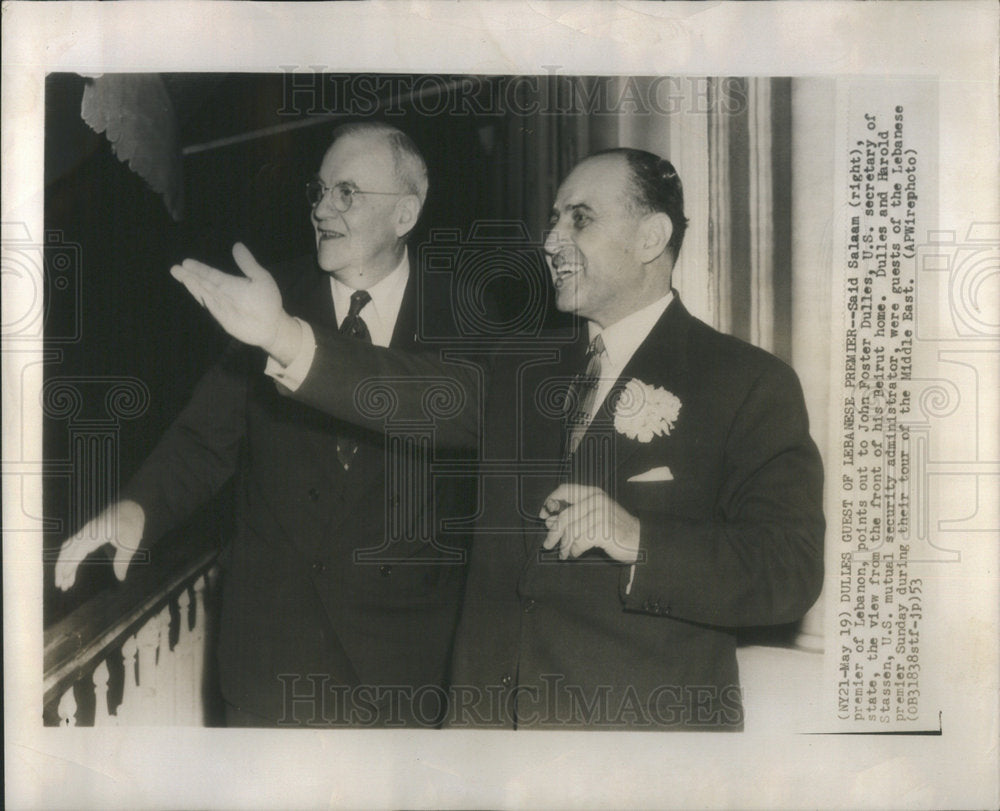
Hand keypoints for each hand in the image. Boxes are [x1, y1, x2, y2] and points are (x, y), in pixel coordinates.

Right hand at [54, 500, 145, 589]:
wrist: (130, 507)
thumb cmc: (131, 525)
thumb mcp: (131, 543)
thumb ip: (123, 561)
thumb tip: (120, 578)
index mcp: (97, 532)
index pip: (79, 549)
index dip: (70, 564)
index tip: (65, 577)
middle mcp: (87, 531)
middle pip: (68, 550)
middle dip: (61, 568)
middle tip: (60, 586)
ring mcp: (84, 532)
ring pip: (67, 550)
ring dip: (63, 566)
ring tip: (63, 584)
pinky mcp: (85, 535)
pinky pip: (72, 548)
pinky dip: (68, 561)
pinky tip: (70, 573)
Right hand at [171, 242, 301, 362]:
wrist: (273, 325)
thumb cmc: (268, 302)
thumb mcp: (260, 278)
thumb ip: (248, 264)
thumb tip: (237, 245)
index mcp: (230, 283)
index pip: (211, 274)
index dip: (199, 268)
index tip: (186, 262)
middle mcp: (222, 293)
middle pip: (203, 282)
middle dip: (189, 275)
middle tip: (175, 268)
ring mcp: (221, 305)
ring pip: (204, 292)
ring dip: (192, 285)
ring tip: (180, 275)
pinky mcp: (222, 317)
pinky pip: (210, 306)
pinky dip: (202, 298)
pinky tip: (195, 290)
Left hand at [540, 484, 640, 562]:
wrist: (640, 539)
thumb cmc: (615, 529)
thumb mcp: (594, 516)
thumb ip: (573, 516)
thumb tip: (549, 521)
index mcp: (593, 493)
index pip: (565, 489)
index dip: (550, 501)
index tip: (543, 515)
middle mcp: (596, 501)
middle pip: (564, 515)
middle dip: (553, 533)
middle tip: (547, 545)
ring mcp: (601, 515)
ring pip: (571, 531)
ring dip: (564, 545)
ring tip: (564, 553)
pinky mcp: (604, 531)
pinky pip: (580, 542)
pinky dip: (574, 550)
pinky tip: (575, 554)